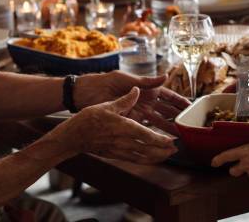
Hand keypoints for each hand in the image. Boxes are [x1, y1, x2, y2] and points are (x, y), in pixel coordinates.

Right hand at [51, 87, 176, 163]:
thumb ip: (125, 100)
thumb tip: (137, 90)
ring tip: (167, 155)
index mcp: (123, 127)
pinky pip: (134, 160)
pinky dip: (145, 160)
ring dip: (157, 157)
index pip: (146, 135)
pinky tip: (151, 158)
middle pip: (148, 149)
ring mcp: (119, 150)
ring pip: (142, 157)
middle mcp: (123, 141)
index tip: (172, 141)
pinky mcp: (115, 154)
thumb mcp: (107, 105)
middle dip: (163, 151)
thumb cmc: (88, 119)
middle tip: (175, 149)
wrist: (73, 136)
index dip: (161, 140)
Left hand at [75, 71, 190, 134]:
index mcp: (147, 89)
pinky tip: (161, 140)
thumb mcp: (127, 79)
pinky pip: (144, 128)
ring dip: (168, 128)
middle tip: (189, 126)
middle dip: (177, 118)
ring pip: (157, 122)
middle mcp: (145, 101)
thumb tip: (165, 76)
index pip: (168, 96)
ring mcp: (138, 112)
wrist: (87, 93)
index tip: (191, 107)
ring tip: (179, 136)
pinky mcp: (130, 121)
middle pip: (166, 111)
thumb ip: (146, 81)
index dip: (179, 101)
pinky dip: (153, 134)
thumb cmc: (107, 81)